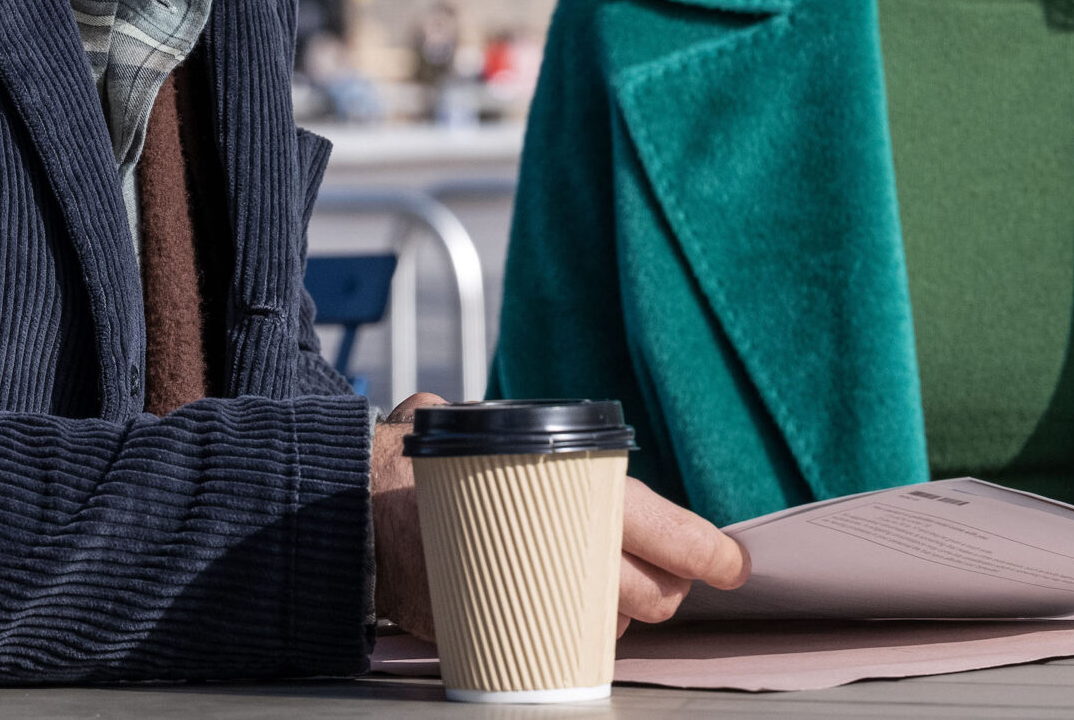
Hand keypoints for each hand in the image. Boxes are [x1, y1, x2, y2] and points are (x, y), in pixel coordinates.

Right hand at [369, 394, 749, 641]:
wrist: (340, 517)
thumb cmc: (404, 464)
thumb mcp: (466, 429)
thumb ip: (511, 439)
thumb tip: (533, 437)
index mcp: (558, 491)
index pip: (655, 526)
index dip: (702, 550)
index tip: (734, 565)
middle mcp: (551, 552)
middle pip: (645, 592)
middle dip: (663, 590)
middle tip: (667, 581)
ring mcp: (525, 601)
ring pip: (605, 622)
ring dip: (612, 610)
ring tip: (600, 585)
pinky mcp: (496, 636)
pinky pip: (556, 644)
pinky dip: (565, 629)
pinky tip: (557, 609)